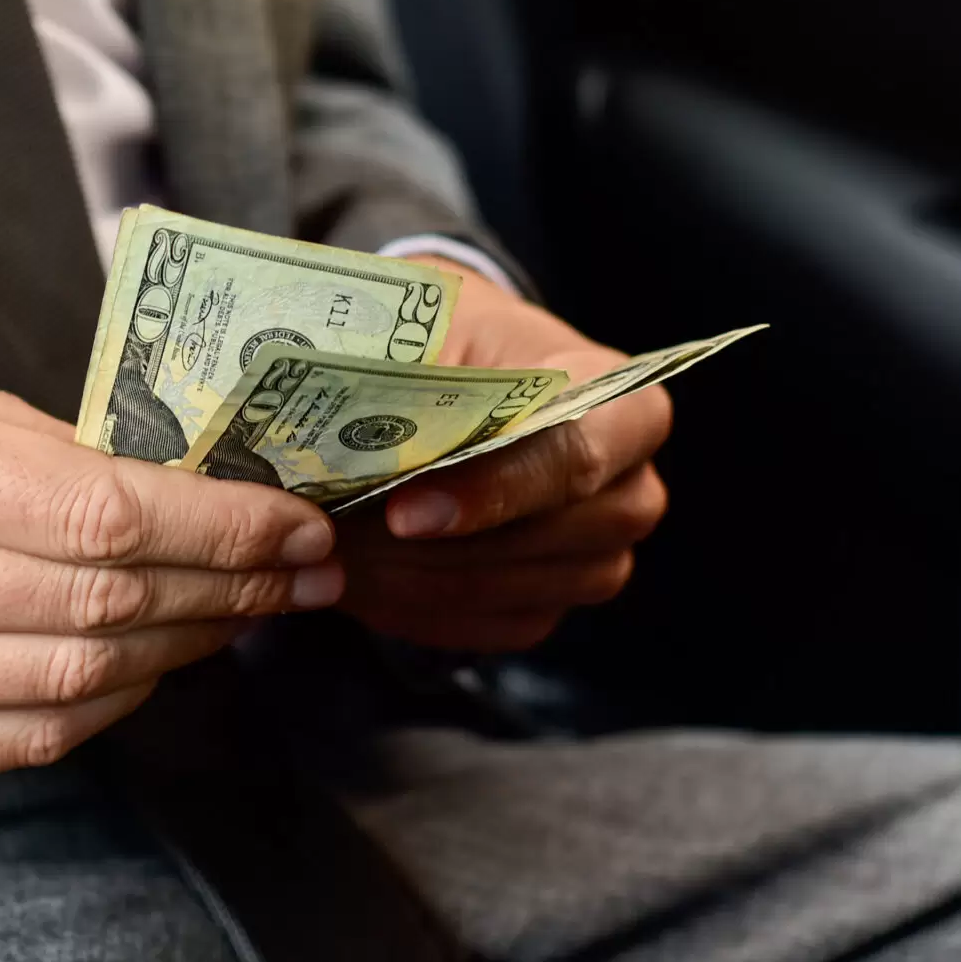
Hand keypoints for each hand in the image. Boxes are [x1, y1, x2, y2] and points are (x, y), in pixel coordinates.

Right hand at [0, 373, 341, 782]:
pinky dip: (112, 704)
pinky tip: (158, 663)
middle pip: (102, 605)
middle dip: (231, 587)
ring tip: (248, 613)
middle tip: (303, 571)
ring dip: (187, 650)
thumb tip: (208, 493)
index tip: (297, 522)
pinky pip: (26, 738)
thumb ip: (58, 452)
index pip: (99, 515)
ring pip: (77, 683)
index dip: (222, 528)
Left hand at [333, 262, 672, 652]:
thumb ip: (413, 391)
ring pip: (512, 590)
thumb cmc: (453, 340)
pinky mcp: (552, 601)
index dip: (492, 490)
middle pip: (550, 537)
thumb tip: (352, 461)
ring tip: (331, 552)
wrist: (458, 367)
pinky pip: (489, 626)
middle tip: (337, 535)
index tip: (404, 511)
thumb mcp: (434, 335)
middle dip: (436, 545)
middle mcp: (629, 488)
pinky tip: (356, 579)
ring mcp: (599, 555)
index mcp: (622, 402)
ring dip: (411, 580)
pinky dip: (414, 609)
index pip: (577, 455)